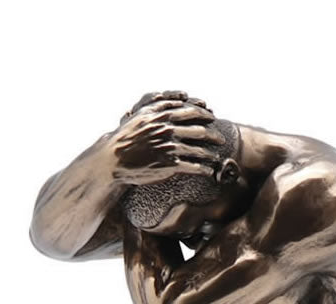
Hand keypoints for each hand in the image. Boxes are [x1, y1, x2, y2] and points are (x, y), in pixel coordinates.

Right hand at [109, 94, 223, 185]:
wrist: (113, 159)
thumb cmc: (126, 138)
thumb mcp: (141, 116)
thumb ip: (159, 106)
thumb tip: (177, 99)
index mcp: (160, 115)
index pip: (189, 110)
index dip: (203, 113)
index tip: (211, 115)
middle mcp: (166, 128)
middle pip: (198, 129)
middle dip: (213, 134)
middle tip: (221, 139)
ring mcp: (169, 146)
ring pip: (199, 149)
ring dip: (212, 154)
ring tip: (218, 157)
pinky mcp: (170, 164)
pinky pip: (194, 166)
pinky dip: (205, 169)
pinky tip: (210, 171)